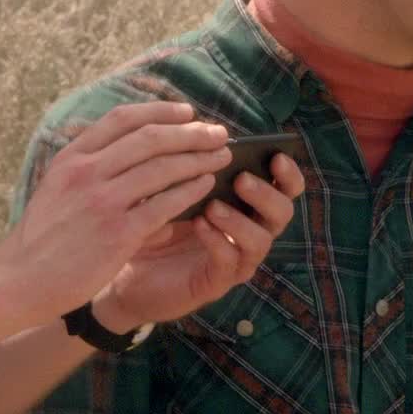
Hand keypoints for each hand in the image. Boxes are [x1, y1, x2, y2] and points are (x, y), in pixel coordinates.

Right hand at [0, 101, 230, 322]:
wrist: (18, 281)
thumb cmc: (40, 238)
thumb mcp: (55, 187)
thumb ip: (88, 168)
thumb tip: (130, 153)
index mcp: (71, 158)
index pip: (122, 119)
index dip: (159, 111)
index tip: (186, 112)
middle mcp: (87, 172)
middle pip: (150, 137)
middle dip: (190, 131)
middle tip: (217, 131)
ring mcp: (103, 202)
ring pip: (163, 167)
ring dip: (198, 158)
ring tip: (221, 155)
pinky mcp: (118, 233)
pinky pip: (165, 204)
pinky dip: (190, 190)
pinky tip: (206, 186)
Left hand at [93, 151, 305, 331]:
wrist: (125, 263)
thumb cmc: (153, 216)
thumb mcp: (173, 184)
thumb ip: (193, 163)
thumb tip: (205, 131)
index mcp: (247, 202)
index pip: (283, 186)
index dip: (287, 172)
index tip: (276, 154)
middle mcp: (249, 230)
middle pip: (282, 213)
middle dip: (267, 194)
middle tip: (241, 179)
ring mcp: (235, 259)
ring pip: (261, 241)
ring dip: (240, 220)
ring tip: (213, 205)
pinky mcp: (215, 282)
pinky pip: (228, 263)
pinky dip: (217, 241)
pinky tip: (199, 225)